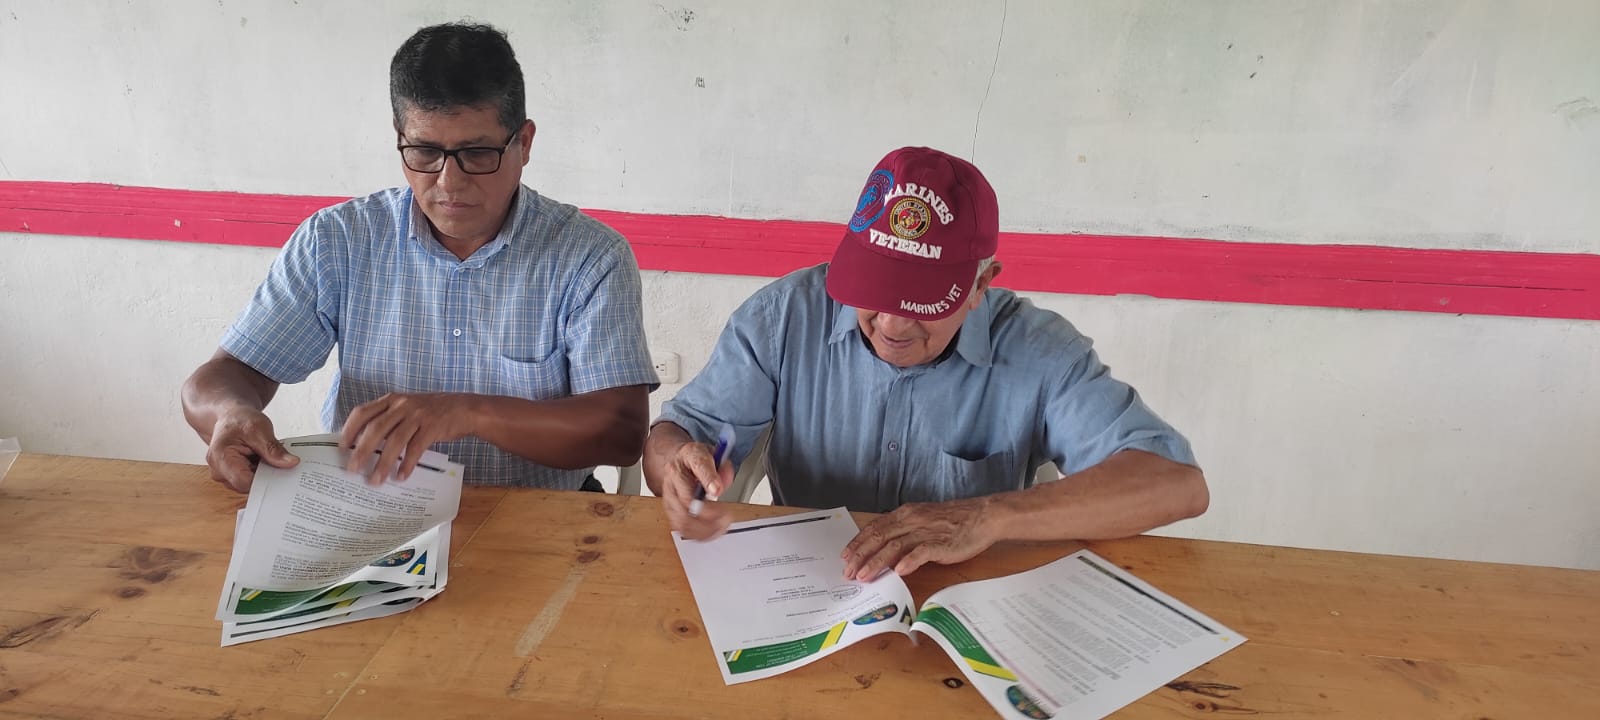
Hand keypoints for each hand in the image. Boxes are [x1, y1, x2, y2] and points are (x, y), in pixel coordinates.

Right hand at [206, 408, 297, 492]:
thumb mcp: (259, 429)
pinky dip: (259, 471)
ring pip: (250, 484)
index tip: (280, 471)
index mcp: (221, 458)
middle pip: (247, 486)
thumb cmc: (239, 420)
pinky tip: (261, 459)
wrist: (230, 417)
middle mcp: (219, 471)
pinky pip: (250, 480)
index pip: (244, 482)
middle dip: (264, 475)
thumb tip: (290, 463)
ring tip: (263, 455)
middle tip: (274, 458)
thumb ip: (273, 449)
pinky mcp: (231, 476)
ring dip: (261, 472)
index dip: (264, 480)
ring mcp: (225, 475)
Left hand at [341, 393, 473, 484]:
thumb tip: (366, 445)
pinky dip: (407, 464)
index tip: (342, 447)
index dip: (349, 430)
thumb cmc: (433, 412)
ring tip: (376, 480)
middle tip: (352, 470)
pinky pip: (416, 448)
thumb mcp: (407, 409)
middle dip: (362, 451)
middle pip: (376, 428)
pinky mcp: (433, 426)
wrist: (465, 409)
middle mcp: (402, 405)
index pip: (362, 412)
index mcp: (392, 399)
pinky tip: (402, 476)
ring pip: (394, 440)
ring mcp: (418, 414)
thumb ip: (389, 420)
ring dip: (383, 463)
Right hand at [659, 441, 734, 540]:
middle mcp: (673, 477)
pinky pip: (681, 528)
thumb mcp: (714, 454)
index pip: (698, 466)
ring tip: (719, 527)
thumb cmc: (695, 459)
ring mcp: (669, 496)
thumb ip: (723, 468)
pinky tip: (710, 532)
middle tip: (725, 516)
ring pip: (682, 519)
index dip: (708, 480)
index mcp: (688, 457)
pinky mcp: (669, 510)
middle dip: (709, 514)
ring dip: (704, 528)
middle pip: (686, 501)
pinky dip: (697, 534)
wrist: (678, 461)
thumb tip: (722, 485)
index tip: (717, 491)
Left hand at [841, 498, 998, 580]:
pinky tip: (899, 572)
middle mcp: (912, 520)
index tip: (845, 556)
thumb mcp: (923, 522)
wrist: (982, 516)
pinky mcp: (941, 543)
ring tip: (864, 576)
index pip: (875, 528)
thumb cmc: (953, 522)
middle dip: (860, 556)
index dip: (858, 542)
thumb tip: (884, 553)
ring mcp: (926, 531)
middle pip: (879, 537)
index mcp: (906, 513)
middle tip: (848, 572)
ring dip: (877, 562)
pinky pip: (921, 552)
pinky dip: (909, 562)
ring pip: (895, 546)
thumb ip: (904, 534)